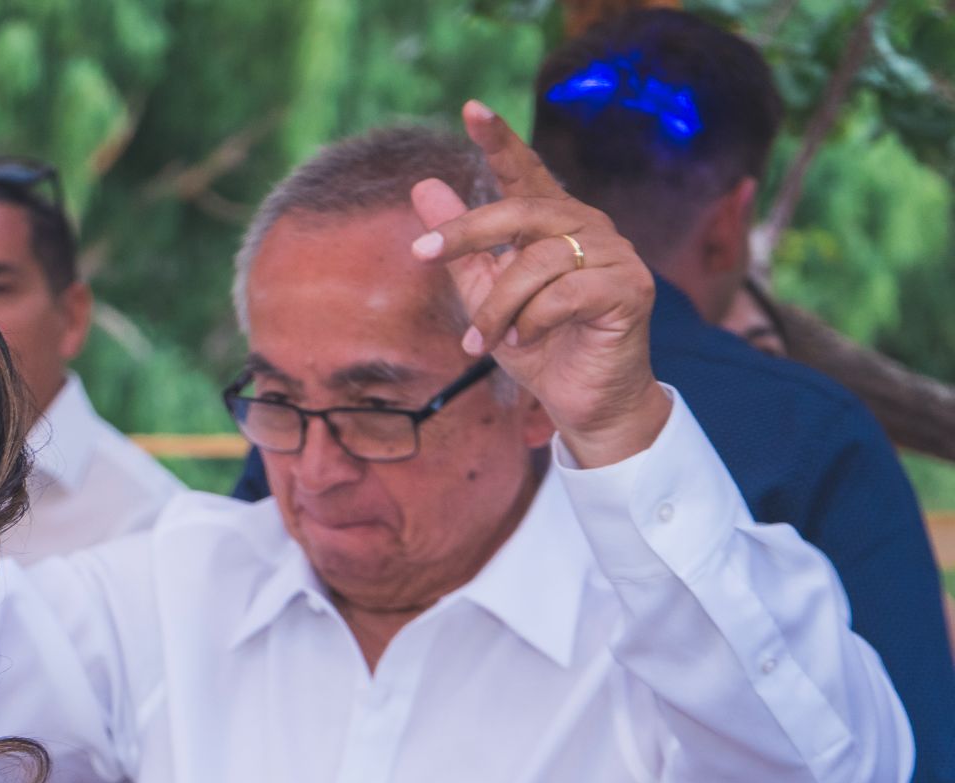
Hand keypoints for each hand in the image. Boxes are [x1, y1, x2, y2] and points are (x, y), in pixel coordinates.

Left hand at [409, 100, 673, 467]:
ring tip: (486, 342)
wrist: (584, 403)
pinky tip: (528, 342)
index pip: (525, 173)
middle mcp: (589, 227)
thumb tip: (424, 186)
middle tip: (422, 253)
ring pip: (538, 261)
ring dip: (499, 307)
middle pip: (522, 210)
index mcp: (554, 224)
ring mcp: (616, 255)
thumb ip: (460, 248)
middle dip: (466, 232)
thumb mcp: (486, 296)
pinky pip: (564, 294)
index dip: (501, 141)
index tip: (470, 108)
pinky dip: (532, 323)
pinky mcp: (631, 289)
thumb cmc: (539, 348)